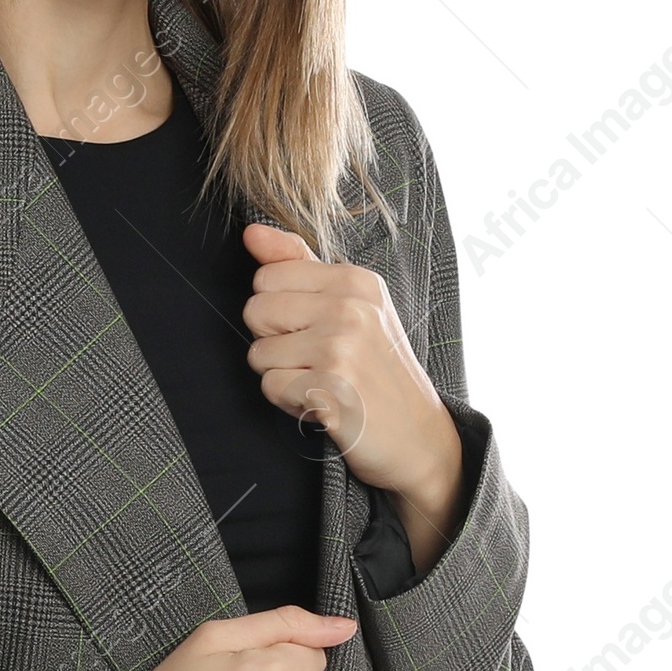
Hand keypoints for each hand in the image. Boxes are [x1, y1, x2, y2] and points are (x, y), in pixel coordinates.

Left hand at [240, 221, 465, 571]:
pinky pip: (271, 387)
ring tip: (322, 383)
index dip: (278, 311)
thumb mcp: (353, 305)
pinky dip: (289, 403)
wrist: (420, 437)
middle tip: (316, 361)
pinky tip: (322, 403)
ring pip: (259, 354)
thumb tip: (251, 233)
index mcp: (356, 280)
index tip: (313, 331)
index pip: (267, 277)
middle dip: (274, 342)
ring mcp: (342, 348)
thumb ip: (298, 265)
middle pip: (256, 311)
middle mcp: (351, 308)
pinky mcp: (331, 389)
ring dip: (282, 376)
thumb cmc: (379, 371)